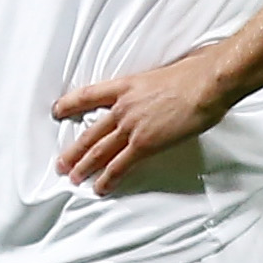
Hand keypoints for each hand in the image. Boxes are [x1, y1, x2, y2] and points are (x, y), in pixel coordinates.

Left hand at [52, 48, 236, 191]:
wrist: (205, 84)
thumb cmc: (193, 74)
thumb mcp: (163, 73)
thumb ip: (151, 87)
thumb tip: (157, 91)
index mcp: (125, 86)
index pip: (88, 95)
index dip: (69, 104)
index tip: (57, 110)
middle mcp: (122, 107)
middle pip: (89, 132)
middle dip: (73, 151)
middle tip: (61, 163)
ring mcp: (131, 127)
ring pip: (98, 151)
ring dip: (84, 167)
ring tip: (74, 178)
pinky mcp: (144, 144)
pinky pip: (120, 165)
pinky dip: (108, 179)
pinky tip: (100, 188)